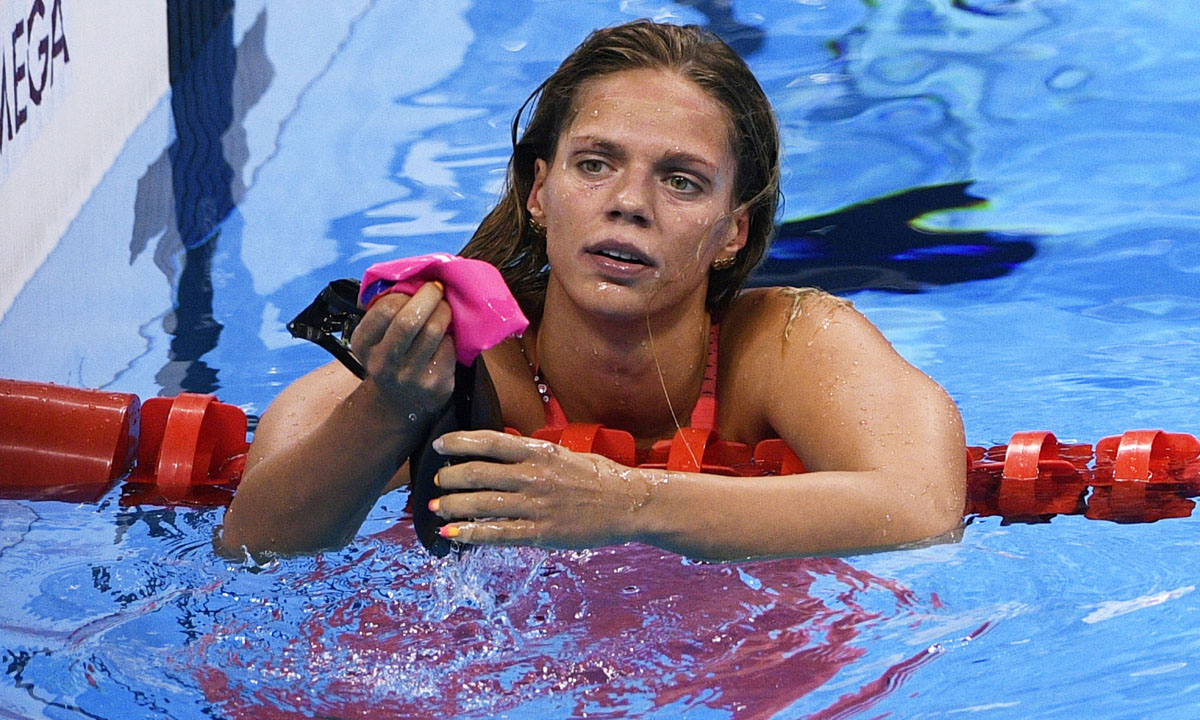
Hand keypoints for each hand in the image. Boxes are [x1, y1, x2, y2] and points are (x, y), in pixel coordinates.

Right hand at [349, 282, 454, 419]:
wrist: (399, 401)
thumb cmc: (390, 354)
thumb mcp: (375, 336)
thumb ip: (384, 309)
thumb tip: (412, 277)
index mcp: (363, 344)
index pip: (384, 309)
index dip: (405, 292)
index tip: (414, 287)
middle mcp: (383, 363)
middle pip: (409, 320)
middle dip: (428, 297)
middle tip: (437, 289)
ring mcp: (409, 376)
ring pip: (434, 331)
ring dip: (444, 312)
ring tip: (444, 307)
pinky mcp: (434, 385)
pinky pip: (449, 347)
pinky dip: (451, 336)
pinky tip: (446, 336)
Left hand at [429, 430, 654, 548]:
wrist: (630, 504)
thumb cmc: (600, 477)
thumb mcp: (564, 455)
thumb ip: (532, 454)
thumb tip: (501, 454)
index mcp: (539, 452)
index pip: (489, 442)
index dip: (458, 442)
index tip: (439, 445)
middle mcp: (533, 476)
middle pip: (477, 473)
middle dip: (449, 477)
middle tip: (436, 481)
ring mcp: (535, 506)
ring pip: (480, 504)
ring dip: (452, 505)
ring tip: (436, 507)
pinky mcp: (540, 532)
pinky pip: (496, 533)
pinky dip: (469, 534)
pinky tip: (451, 535)